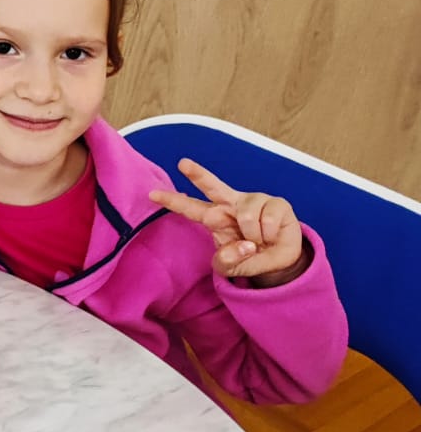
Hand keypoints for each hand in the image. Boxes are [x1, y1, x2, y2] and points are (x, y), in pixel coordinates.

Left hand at [150, 158, 307, 284]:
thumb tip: (241, 246)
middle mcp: (231, 205)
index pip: (191, 208)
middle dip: (197, 174)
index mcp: (214, 218)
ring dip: (254, 237)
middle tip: (182, 163)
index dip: (173, 202)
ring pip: (246, 216)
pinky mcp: (275, 202)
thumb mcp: (232, 267)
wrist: (279, 260)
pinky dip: (268, 235)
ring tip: (258, 241)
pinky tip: (271, 235)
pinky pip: (266, 221)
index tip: (152, 194)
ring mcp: (253, 201)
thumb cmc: (249, 257)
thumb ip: (228, 262)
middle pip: (212, 186)